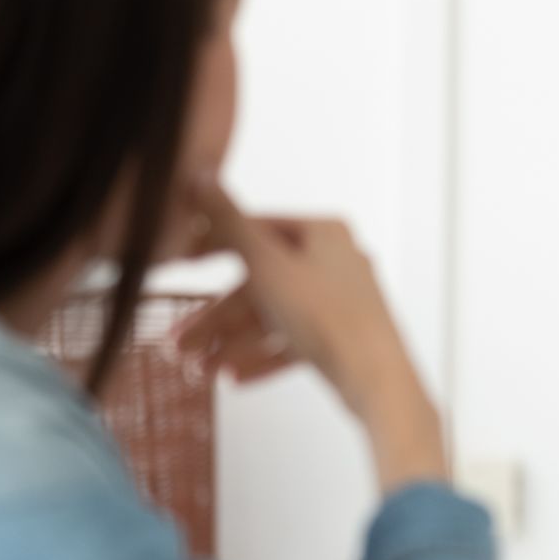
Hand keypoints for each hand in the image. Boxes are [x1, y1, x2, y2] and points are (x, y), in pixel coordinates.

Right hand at [174, 180, 444, 490]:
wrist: (377, 379)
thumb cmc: (329, 317)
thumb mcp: (267, 265)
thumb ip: (230, 224)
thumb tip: (202, 180)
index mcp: (324, 233)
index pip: (257, 228)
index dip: (214, 245)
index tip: (183, 263)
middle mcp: (337, 261)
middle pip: (261, 283)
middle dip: (217, 316)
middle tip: (182, 340)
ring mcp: (342, 300)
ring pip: (274, 317)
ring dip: (233, 342)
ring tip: (203, 368)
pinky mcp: (344, 335)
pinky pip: (293, 342)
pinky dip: (263, 358)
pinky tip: (235, 377)